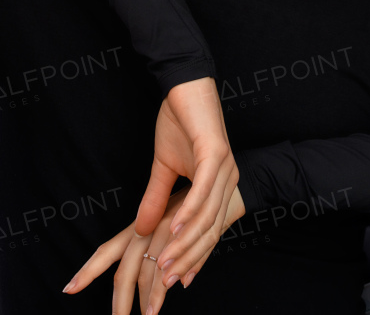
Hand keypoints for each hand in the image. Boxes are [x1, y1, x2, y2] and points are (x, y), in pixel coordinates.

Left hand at [64, 184, 245, 314]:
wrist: (222, 184)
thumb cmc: (193, 208)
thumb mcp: (173, 230)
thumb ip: (174, 257)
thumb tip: (178, 285)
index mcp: (137, 230)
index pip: (106, 252)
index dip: (87, 271)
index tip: (68, 289)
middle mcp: (146, 230)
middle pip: (125, 270)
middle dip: (120, 300)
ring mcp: (164, 230)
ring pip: (151, 271)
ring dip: (151, 297)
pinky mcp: (183, 228)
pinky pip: (176, 259)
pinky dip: (172, 278)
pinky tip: (173, 288)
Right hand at [135, 78, 237, 267]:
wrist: (185, 85)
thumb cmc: (178, 122)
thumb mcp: (163, 167)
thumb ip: (156, 198)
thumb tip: (141, 228)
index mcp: (220, 185)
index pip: (208, 230)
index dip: (193, 257)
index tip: (175, 281)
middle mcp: (228, 181)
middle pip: (210, 230)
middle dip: (188, 259)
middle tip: (167, 284)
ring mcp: (225, 169)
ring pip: (207, 216)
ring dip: (185, 243)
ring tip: (166, 264)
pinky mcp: (216, 155)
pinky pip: (203, 191)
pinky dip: (188, 212)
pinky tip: (173, 229)